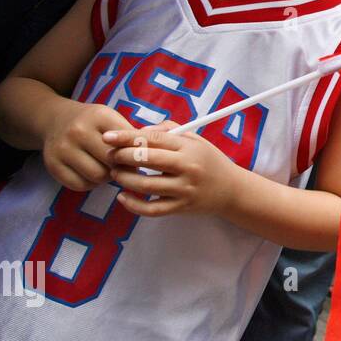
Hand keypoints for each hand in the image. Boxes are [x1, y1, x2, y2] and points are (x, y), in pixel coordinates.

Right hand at [42, 102, 136, 192]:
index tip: (140, 156)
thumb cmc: (94, 122)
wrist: (55, 120)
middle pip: (113, 162)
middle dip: (123, 167)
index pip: (128, 142)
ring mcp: (62, 149)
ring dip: (108, 177)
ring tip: (109, 169)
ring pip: (98, 176)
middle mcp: (78, 131)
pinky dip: (91, 184)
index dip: (137, 153)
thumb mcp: (114, 119)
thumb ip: (136, 133)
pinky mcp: (52, 165)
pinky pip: (80, 185)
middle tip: (125, 166)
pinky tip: (93, 172)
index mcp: (99, 116)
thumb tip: (163, 138)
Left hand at [103, 120, 239, 217]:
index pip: (152, 139)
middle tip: (110, 155)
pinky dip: (133, 205)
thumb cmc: (210, 161)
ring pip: (145, 185)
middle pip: (146, 159)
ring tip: (116, 173)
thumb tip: (139, 131)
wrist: (232, 190)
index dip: (127, 137)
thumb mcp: (196, 140)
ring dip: (124, 178)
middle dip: (122, 156)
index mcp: (188, 147)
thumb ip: (168, 131)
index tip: (108, 137)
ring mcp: (184, 189)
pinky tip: (122, 197)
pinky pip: (152, 209)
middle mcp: (187, 167)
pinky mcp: (181, 207)